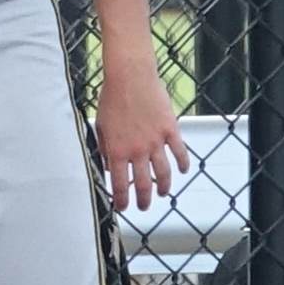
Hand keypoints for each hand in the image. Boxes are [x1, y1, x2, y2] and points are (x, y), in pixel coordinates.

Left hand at [94, 55, 188, 212]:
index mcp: (117, 150)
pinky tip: (183, 171)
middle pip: (143, 184)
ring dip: (163, 187)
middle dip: (143, 200)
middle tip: (144, 206)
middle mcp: (137, 150)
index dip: (122, 200)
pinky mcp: (170, 130)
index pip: (119, 185)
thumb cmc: (111, 99)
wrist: (130, 77)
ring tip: (163, 194)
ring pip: (163, 173)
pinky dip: (183, 164)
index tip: (123, 207)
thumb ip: (103, 148)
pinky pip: (180, 152)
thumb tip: (106, 166)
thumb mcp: (100, 126)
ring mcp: (155, 141)